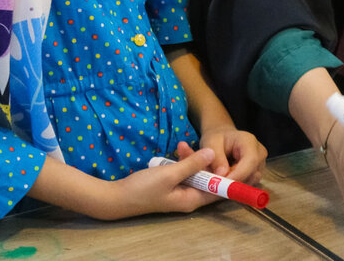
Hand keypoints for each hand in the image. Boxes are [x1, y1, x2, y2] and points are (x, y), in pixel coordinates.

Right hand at [98, 147, 220, 218]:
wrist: (116, 197)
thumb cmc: (143, 188)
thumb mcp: (170, 174)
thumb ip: (192, 165)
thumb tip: (213, 154)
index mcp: (192, 200)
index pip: (218, 190)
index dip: (225, 174)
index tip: (227, 156)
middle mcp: (189, 198)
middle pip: (207, 179)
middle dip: (205, 161)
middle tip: (197, 145)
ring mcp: (179, 192)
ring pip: (194, 173)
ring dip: (191, 159)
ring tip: (181, 144)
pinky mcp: (171, 186)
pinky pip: (183, 173)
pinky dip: (182, 162)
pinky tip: (178, 149)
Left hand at [182, 125, 266, 183]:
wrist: (223, 139)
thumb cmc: (217, 139)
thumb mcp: (211, 144)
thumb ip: (216, 158)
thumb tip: (222, 174)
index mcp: (249, 141)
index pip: (251, 160)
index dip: (239, 174)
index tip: (223, 184)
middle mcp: (259, 153)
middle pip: (252, 173)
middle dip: (234, 181)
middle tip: (216, 182)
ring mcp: (260, 164)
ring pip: (250, 181)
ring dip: (234, 184)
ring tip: (220, 176)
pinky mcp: (256, 173)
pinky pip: (247, 185)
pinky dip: (235, 185)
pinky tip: (226, 177)